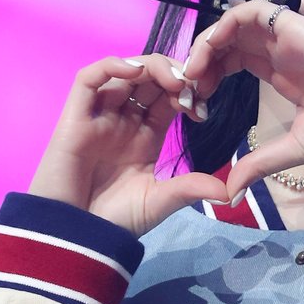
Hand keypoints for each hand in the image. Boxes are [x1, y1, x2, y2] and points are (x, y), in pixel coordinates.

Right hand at [29, 54, 227, 235]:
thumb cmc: (113, 221)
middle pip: (148, 79)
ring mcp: (98, 116)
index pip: (167, 97)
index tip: (203, 107)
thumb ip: (190, 188)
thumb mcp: (160, 201)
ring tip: (174, 81)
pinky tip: (136, 71)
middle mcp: (122, 120)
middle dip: (174, 75)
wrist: (76, 237)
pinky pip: (89, 79)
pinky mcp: (74, 117)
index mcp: (144, 135)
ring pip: (124, 72)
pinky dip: (112, 66)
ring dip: (151, 67)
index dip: (187, 92)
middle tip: (194, 88)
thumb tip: (229, 192)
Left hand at [183, 1, 303, 197]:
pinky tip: (212, 49)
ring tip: (194, 71)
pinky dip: (224, 25)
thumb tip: (229, 195)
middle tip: (187, 88)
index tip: (194, 102)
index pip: (232, 62)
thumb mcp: (288, 149)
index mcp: (278, 71)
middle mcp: (276, 49)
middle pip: (227, 43)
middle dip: (202, 62)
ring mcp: (282, 33)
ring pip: (232, 26)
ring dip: (207, 44)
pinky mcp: (288, 22)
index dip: (209, 77)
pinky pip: (247, 12)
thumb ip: (257, 165)